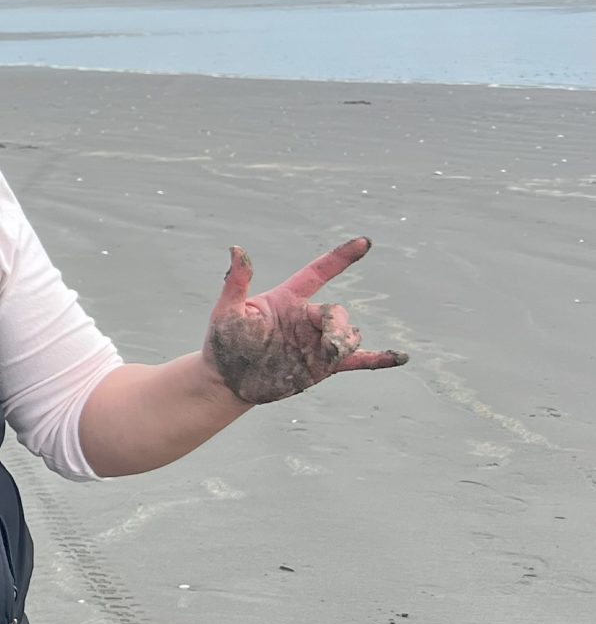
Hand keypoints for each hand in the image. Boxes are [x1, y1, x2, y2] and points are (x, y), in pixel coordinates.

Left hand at [203, 237, 408, 404]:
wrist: (228, 380)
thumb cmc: (224, 341)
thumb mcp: (227, 311)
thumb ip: (236, 282)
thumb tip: (237, 249)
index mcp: (286, 300)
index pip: (318, 273)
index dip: (340, 258)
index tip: (364, 242)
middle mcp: (306, 317)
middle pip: (338, 312)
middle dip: (338, 327)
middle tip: (330, 347)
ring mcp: (316, 341)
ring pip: (350, 334)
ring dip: (346, 344)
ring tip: (331, 355)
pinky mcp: (322, 365)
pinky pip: (357, 361)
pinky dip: (378, 359)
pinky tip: (400, 358)